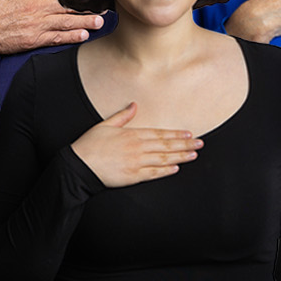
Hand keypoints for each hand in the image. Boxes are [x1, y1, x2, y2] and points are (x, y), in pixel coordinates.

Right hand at [70, 102, 200, 186]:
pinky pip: (154, 173)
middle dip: (185, 144)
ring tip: (193, 154)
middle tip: (200, 143)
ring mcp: (136, 163)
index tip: (189, 134)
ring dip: (181, 157)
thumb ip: (122, 116)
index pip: (159, 133)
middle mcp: (137, 148)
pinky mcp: (133, 176)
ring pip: (164, 159)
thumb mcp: (104, 125)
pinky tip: (176, 168)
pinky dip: (166, 171)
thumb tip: (134, 105)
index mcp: (131, 134)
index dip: (176, 134)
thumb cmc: (90, 145)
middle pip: (166, 146)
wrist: (79, 166)